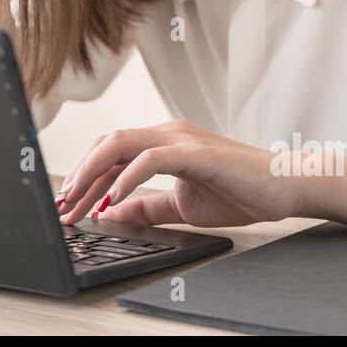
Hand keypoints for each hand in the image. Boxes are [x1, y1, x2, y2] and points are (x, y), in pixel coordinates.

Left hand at [54, 119, 304, 227]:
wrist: (284, 188)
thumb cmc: (241, 192)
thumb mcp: (182, 206)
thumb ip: (148, 208)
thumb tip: (111, 213)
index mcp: (162, 143)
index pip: (109, 155)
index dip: (83, 180)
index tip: (65, 207)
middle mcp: (166, 133)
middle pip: (106, 146)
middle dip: (79, 178)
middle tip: (61, 208)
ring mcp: (180, 139)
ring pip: (120, 144)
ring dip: (92, 173)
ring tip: (77, 201)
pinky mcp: (196, 152)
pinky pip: (151, 158)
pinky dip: (127, 177)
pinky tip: (113, 198)